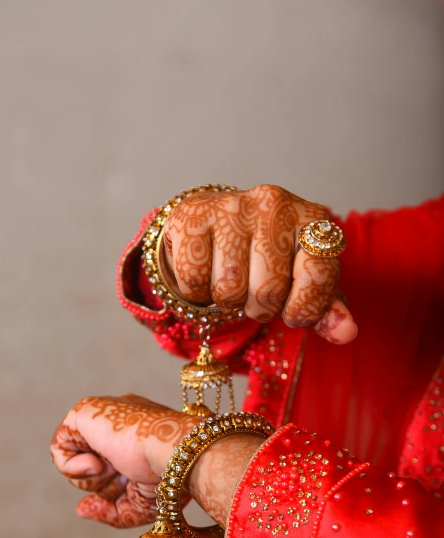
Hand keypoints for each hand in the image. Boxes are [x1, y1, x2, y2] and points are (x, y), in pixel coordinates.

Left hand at [50, 394, 194, 527]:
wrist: (176, 455)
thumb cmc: (169, 479)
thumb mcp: (140, 505)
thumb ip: (109, 511)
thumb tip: (80, 509)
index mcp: (137, 433)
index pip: (107, 463)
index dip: (110, 487)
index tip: (126, 489)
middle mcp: (118, 420)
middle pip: (91, 462)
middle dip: (104, 483)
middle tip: (124, 478)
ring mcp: (102, 413)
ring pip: (73, 456)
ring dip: (91, 477)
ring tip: (113, 467)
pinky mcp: (85, 411)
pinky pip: (58, 446)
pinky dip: (71, 466)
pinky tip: (97, 463)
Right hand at [162, 184, 356, 343]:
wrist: (215, 224)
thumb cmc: (267, 256)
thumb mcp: (303, 280)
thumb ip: (325, 308)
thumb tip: (346, 333)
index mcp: (311, 218)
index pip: (318, 276)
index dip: (305, 308)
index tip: (294, 313)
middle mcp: (274, 204)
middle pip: (267, 291)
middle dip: (260, 307)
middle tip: (254, 291)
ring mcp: (231, 207)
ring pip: (229, 289)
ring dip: (227, 301)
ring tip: (230, 279)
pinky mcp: (191, 216)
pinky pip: (194, 281)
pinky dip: (197, 293)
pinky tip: (205, 272)